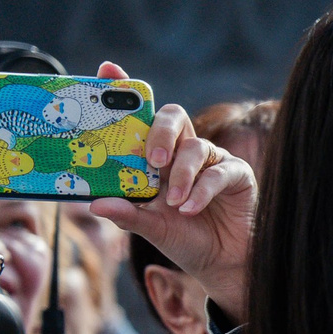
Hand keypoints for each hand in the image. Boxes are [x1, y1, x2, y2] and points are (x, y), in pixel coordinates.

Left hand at [86, 62, 255, 316]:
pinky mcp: (237, 175)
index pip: (141, 118)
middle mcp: (184, 153)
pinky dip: (203, 190)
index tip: (107, 69)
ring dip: (182, 175)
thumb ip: (127, 213)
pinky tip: (192, 209)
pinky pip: (220, 171)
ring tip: (175, 203)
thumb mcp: (149, 227)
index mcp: (158, 158)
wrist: (222, 264)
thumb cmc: (185, 239)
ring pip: (196, 147)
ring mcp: (212, 161)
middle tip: (151, 159)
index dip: (126, 90)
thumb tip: (95, 203)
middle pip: (174, 117)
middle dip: (159, 131)